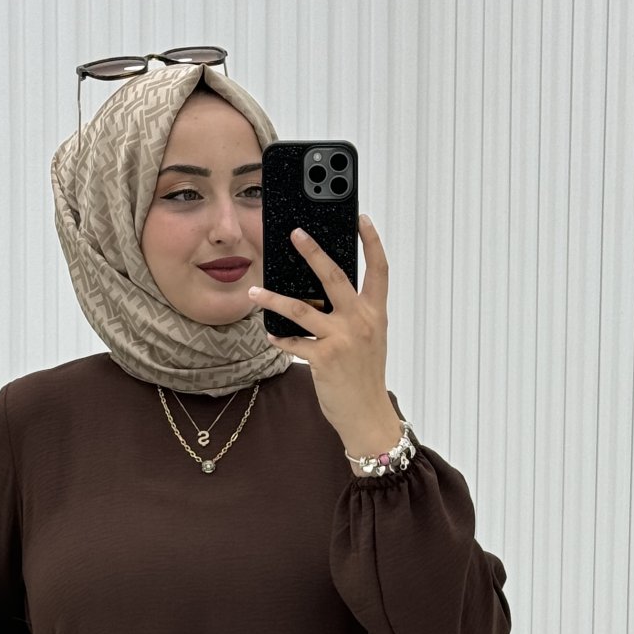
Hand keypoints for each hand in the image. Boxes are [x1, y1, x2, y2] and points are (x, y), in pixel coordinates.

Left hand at [247, 216, 390, 441]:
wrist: (367, 414)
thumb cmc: (365, 377)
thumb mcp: (369, 340)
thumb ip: (354, 315)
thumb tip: (324, 296)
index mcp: (375, 314)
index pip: (379, 270)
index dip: (371, 241)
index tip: (360, 219)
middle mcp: (360, 321)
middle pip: (335, 276)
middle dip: (313, 252)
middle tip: (296, 234)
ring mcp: (342, 339)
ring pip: (301, 309)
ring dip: (273, 299)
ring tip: (254, 291)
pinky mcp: (324, 358)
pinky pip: (294, 343)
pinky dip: (279, 339)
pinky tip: (269, 334)